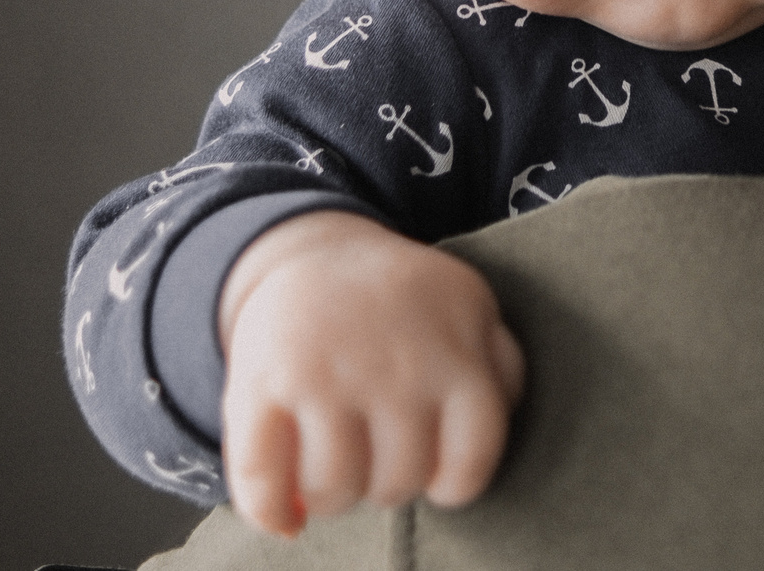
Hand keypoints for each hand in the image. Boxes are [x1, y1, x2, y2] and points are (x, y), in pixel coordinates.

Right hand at [217, 211, 525, 536]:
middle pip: (397, 483)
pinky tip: (284, 508)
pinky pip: (262, 479)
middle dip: (386, 484)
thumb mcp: (469, 311)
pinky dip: (268, 509)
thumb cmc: (402, 302)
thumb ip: (501, 368)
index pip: (468, 465)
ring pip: (333, 490)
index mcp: (456, 353)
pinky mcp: (262, 382)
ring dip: (331, 496)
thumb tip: (495, 425)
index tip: (432, 470)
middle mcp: (395, 366)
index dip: (449, 484)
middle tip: (375, 455)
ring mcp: (326, 374)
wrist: (312, 253)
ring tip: (334, 467)